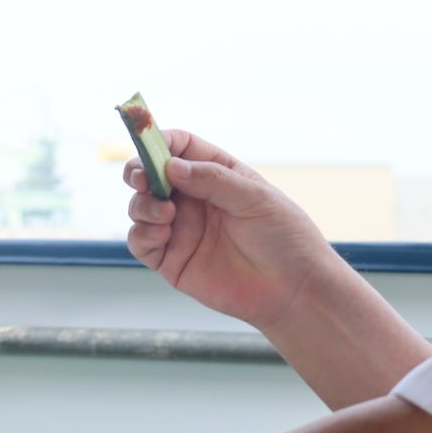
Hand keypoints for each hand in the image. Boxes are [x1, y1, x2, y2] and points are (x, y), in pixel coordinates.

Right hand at [125, 129, 336, 330]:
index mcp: (215, 175)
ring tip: (165, 215)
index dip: (159, 141)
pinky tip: (163, 235)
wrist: (293, 291)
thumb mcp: (256, 198)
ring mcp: (179, 229)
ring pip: (140, 206)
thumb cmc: (286, 239)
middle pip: (149, 174)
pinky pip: (140, 241)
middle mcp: (192, 199)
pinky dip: (142, 234)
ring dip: (143, 205)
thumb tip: (170, 166)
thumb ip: (213, 179)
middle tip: (142, 180)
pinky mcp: (170, 259)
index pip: (179, 147)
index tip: (148, 146)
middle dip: (138, 172)